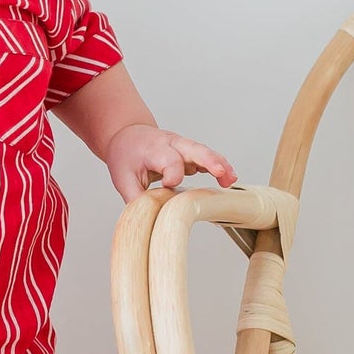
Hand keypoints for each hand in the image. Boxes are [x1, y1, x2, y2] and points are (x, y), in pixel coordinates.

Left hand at [104, 123, 236, 202]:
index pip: (170, 161)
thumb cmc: (126, 155)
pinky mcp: (189, 150)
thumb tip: (149, 218)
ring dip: (219, 164)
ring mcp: (182, 145)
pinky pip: (207, 156)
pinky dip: (218, 165)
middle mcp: (171, 143)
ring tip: (230, 179)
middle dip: (209, 161)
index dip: (172, 176)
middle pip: (194, 149)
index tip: (167, 186)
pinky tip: (228, 178)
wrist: (127, 135)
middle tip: (221, 174)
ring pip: (204, 152)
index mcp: (153, 149)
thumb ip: (137, 198)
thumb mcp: (122, 178)